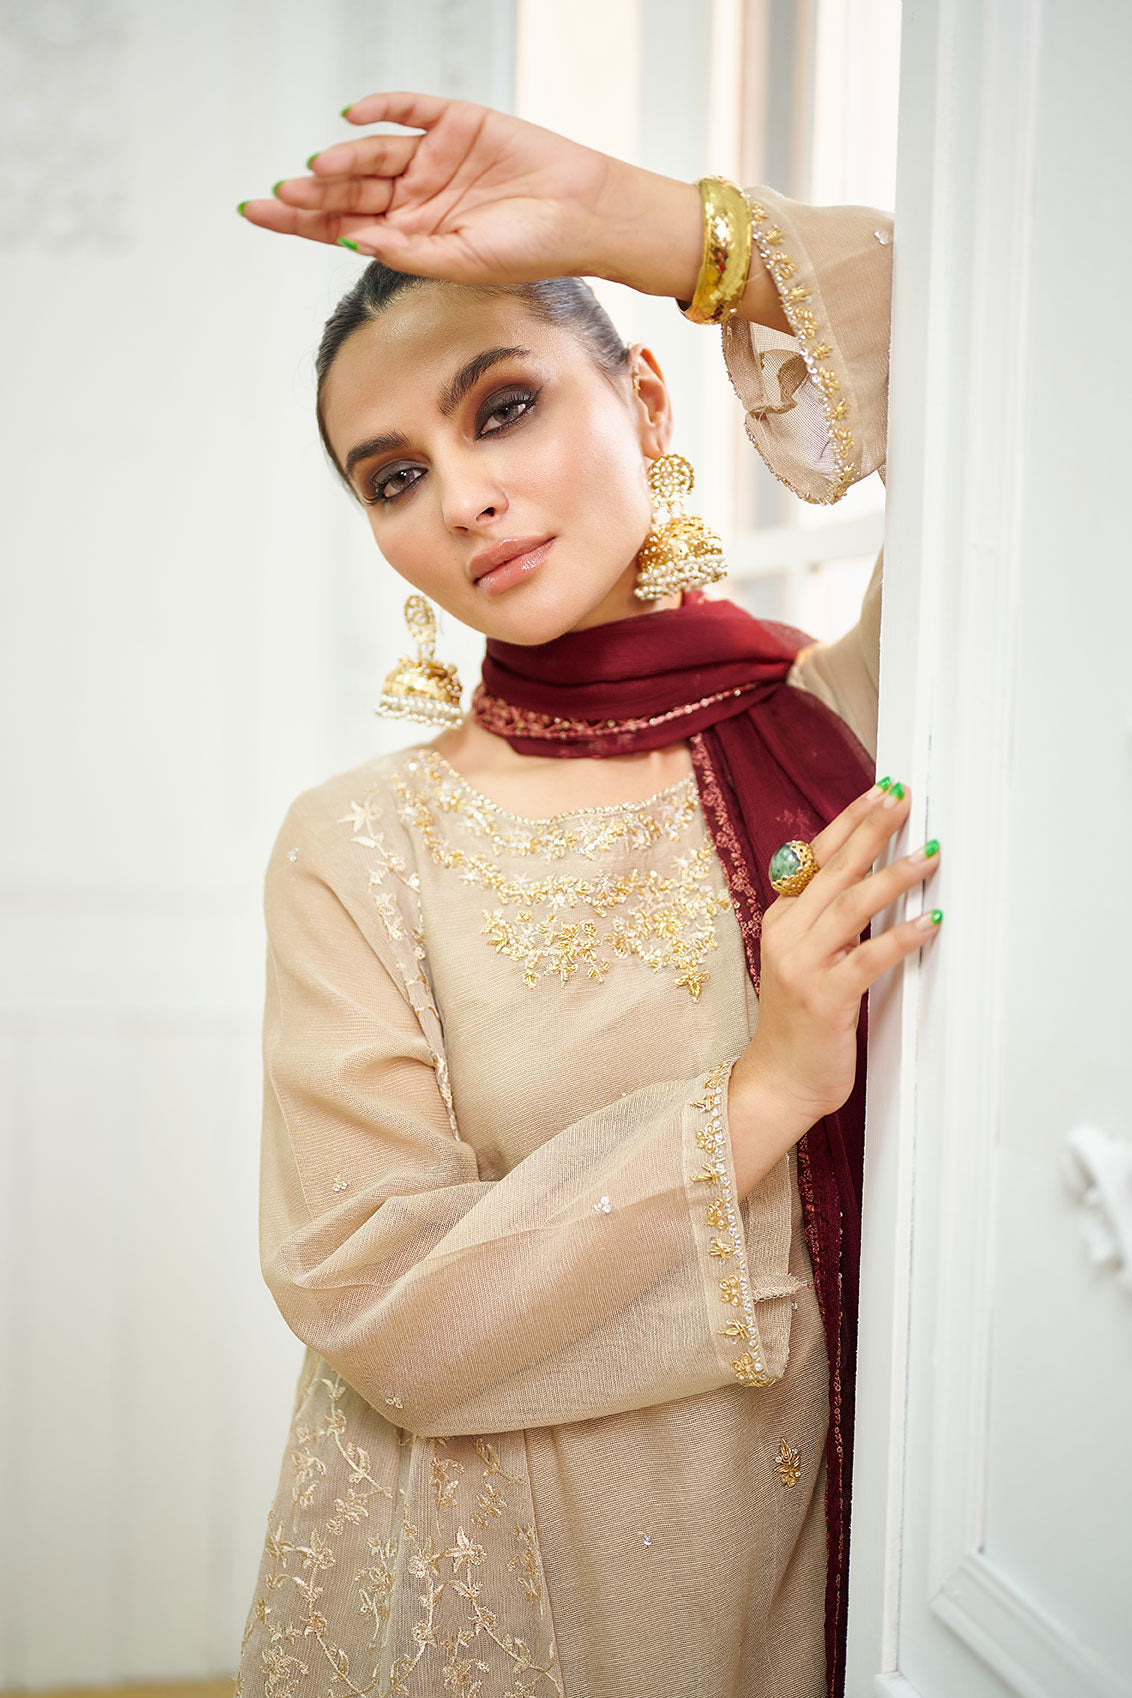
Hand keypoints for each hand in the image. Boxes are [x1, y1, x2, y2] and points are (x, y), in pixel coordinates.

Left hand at [238, 91, 700, 295]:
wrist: (585, 216)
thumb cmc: (533, 250)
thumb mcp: (461, 262)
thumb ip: (406, 251)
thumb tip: (350, 238)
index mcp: (412, 234)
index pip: (342, 225)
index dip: (299, 220)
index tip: (257, 213)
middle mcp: (416, 195)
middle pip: (347, 190)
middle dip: (308, 194)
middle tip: (276, 197)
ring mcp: (435, 157)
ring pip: (373, 154)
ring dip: (342, 161)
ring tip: (317, 170)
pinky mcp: (457, 122)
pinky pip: (410, 109)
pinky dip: (381, 108)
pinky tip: (353, 116)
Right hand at [728, 780, 940, 1193]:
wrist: (779, 1080)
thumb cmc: (799, 1022)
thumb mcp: (803, 959)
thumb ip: (826, 921)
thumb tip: (871, 880)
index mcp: (780, 920)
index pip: (815, 858)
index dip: (849, 823)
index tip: (879, 793)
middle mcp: (786, 936)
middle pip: (833, 870)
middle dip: (873, 830)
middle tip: (905, 799)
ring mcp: (802, 966)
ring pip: (852, 906)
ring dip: (894, 876)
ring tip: (928, 855)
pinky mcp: (825, 998)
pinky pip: (869, 957)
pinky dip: (903, 937)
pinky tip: (932, 923)